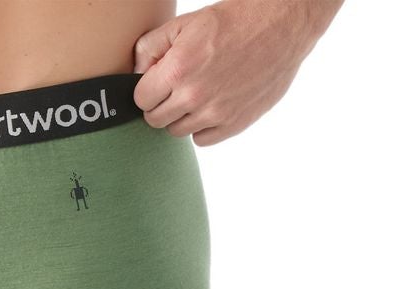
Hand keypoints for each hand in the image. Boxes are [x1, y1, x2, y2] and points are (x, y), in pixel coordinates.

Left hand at [133, 0, 332, 146]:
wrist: (282, 24)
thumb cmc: (234, 20)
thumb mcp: (186, 23)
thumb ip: (152, 47)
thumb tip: (136, 72)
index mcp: (178, 69)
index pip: (141, 100)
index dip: (147, 89)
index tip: (158, 80)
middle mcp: (194, 96)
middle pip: (155, 120)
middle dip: (161, 103)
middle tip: (176, 86)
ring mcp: (215, 114)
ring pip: (177, 131)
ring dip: (181, 115)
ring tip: (197, 91)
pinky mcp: (233, 124)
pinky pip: (201, 139)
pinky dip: (202, 126)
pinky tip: (212, 103)